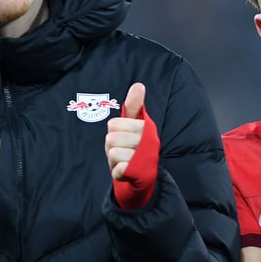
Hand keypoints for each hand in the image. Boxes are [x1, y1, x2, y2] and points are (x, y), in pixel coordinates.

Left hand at [106, 83, 159, 208]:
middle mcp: (149, 141)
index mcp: (147, 127)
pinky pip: (117, 169)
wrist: (144, 176)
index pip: (113, 124)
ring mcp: (145, 158)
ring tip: (124, 161)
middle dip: (111, 147)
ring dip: (114, 160)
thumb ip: (135, 105)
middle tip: (122, 151)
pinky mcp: (139, 173)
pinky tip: (126, 172)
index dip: (113, 132)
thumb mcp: (134, 125)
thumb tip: (139, 85)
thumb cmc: (135, 146)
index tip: (123, 138)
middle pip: (110, 139)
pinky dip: (117, 172)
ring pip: (112, 153)